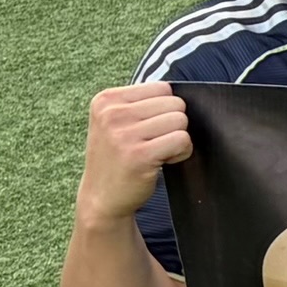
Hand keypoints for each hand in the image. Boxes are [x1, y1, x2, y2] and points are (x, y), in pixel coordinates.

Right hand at [78, 84, 190, 222]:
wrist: (101, 199)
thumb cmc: (116, 158)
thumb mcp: (115, 122)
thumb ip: (141, 103)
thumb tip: (185, 92)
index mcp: (106, 100)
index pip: (162, 88)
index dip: (163, 109)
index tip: (145, 129)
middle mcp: (112, 114)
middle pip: (175, 103)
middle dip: (172, 124)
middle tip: (152, 143)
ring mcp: (124, 135)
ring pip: (180, 120)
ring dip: (177, 139)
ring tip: (156, 152)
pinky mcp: (140, 155)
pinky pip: (182, 140)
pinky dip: (181, 152)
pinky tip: (162, 162)